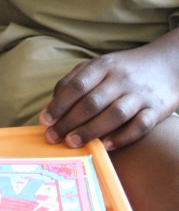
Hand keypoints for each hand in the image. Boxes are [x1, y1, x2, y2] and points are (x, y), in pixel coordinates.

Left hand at [39, 32, 178, 150]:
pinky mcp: (157, 109)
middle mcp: (122, 79)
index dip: (59, 104)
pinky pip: (139, 126)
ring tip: (72, 143)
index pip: (77, 85)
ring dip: (91, 131)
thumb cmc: (125, 69)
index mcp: (104, 65)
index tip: (45, 120)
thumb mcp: (100, 65)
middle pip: (92, 102)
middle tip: (53, 137)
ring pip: (114, 115)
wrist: (168, 64)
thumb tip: (52, 103)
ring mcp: (140, 94)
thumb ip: (76, 80)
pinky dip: (122, 137)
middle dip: (69, 122)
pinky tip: (105, 146)